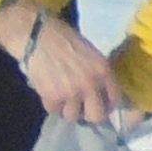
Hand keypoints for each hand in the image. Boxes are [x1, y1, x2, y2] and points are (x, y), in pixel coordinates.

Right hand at [0, 0, 127, 126]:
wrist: (37, 33)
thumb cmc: (63, 38)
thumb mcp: (90, 52)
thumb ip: (97, 73)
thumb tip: (100, 92)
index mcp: (103, 70)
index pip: (115, 99)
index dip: (107, 105)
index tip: (100, 104)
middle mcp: (90, 84)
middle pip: (96, 117)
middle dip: (88, 114)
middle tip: (81, 108)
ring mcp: (71, 92)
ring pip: (72, 116)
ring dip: (67, 109)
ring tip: (61, 97)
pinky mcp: (52, 97)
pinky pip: (53, 110)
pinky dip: (51, 103)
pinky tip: (48, 90)